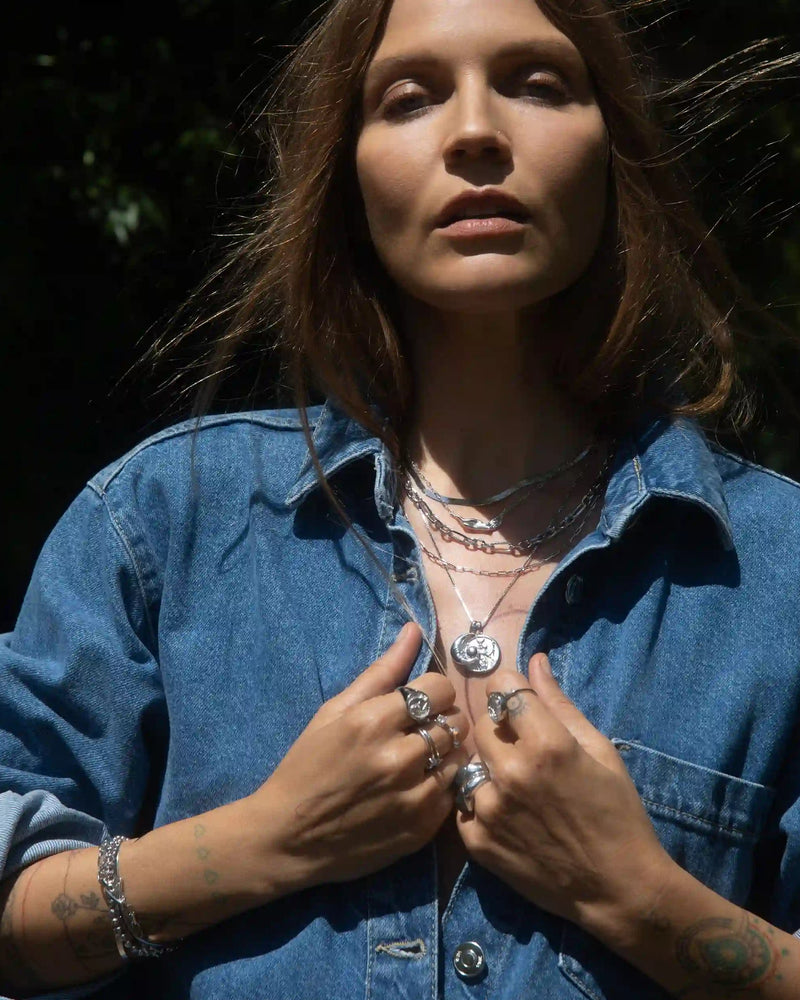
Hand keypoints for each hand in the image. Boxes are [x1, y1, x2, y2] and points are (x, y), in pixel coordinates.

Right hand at [248, 623, 468, 892]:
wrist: (288, 838)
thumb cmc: (307, 765)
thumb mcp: (334, 711)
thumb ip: (381, 671)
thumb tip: (414, 630)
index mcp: (374, 721)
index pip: (440, 688)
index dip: (433, 691)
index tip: (420, 702)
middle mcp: (399, 757)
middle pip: (455, 721)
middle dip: (442, 720)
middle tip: (420, 730)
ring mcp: (414, 796)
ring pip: (460, 756)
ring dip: (445, 753)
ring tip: (420, 759)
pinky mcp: (422, 828)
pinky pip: (454, 792)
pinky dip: (442, 785)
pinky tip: (416, 787)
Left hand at [457, 653, 674, 935]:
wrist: (617, 888)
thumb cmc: (617, 812)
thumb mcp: (598, 749)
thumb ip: (558, 703)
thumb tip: (534, 660)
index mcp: (546, 744)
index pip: (502, 689)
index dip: (510, 691)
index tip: (518, 702)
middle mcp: (510, 773)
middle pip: (481, 724)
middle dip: (498, 728)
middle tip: (522, 748)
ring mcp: (488, 809)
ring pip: (470, 763)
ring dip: (487, 767)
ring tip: (516, 786)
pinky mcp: (475, 841)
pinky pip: (464, 802)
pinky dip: (480, 801)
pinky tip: (508, 813)